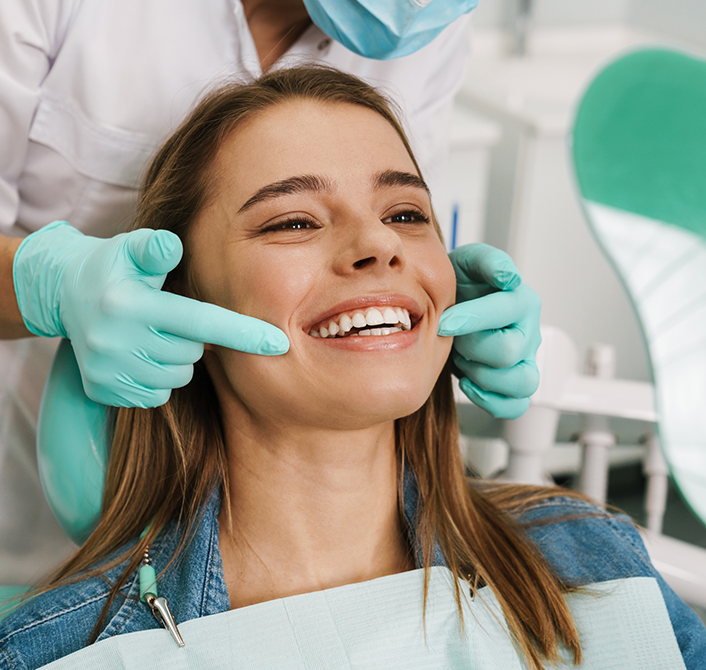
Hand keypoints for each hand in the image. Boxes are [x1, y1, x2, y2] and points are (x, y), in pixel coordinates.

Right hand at [13, 221, 288, 406]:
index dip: (243, 333)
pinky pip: (156, 395)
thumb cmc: (113, 267)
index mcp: (129, 305)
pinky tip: (140, 355)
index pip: (200, 322)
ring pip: (176, 377)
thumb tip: (173, 246)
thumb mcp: (130, 248)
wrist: (63, 294)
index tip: (280, 344)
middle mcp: (115, 342)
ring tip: (152, 334)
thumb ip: (155, 247)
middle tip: (169, 316)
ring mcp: (108, 371)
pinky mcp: (103, 390)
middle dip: (191, 337)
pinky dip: (157, 378)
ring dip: (175, 359)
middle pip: (191, 353)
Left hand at [438, 244, 540, 418]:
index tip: (443, 322)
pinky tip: (468, 383)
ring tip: (463, 360)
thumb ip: (487, 262)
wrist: (452, 306)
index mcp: (521, 301)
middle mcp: (528, 332)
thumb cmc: (461, 286)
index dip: (470, 319)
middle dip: (472, 347)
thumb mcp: (468, 262)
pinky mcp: (515, 383)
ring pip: (522, 383)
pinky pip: (516, 405)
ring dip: (483, 376)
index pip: (505, 312)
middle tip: (453, 338)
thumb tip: (508, 276)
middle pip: (509, 352)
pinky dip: (491, 400)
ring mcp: (525, 361)